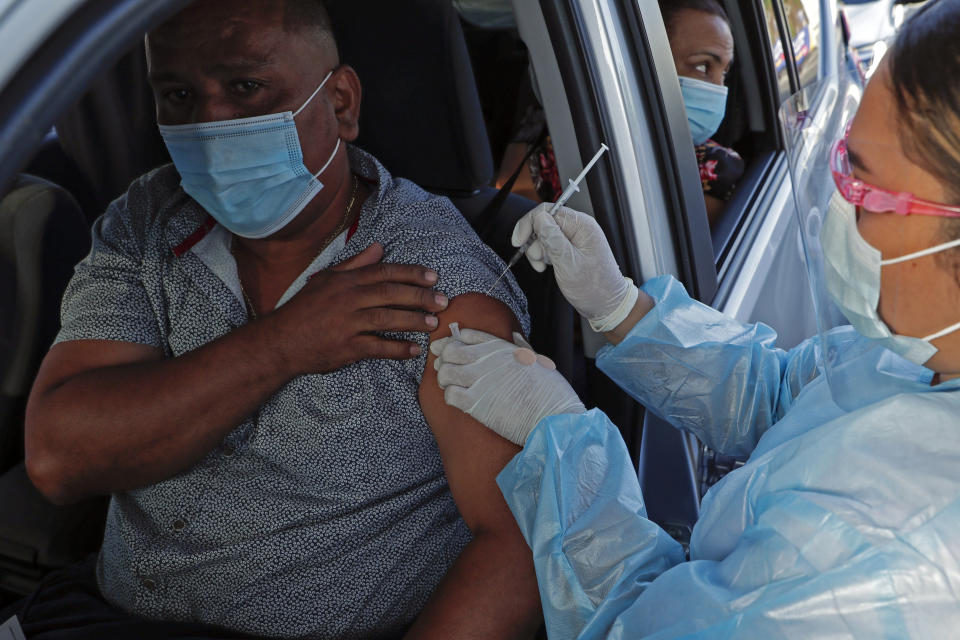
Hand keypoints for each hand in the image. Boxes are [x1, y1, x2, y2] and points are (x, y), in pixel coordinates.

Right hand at [269, 243, 447, 373]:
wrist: (281, 341)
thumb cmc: (305, 308)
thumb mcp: (327, 279)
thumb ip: (355, 264)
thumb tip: (379, 247)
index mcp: (346, 281)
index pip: (384, 272)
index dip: (411, 273)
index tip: (433, 277)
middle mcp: (348, 300)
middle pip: (390, 294)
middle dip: (419, 296)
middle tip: (443, 300)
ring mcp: (347, 324)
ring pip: (387, 319)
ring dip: (413, 321)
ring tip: (434, 323)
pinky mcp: (346, 348)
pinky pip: (378, 348)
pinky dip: (398, 349)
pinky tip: (415, 350)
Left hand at [431, 327, 584, 444]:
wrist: (553, 417)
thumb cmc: (551, 391)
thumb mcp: (537, 360)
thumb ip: (521, 347)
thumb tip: (514, 334)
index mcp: (502, 347)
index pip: (467, 335)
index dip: (454, 341)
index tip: (451, 350)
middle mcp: (488, 359)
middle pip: (450, 351)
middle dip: (445, 359)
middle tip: (448, 371)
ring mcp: (480, 380)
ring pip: (445, 371)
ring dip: (445, 379)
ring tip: (452, 386)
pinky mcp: (476, 404)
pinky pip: (449, 394)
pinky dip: (450, 397)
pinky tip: (460, 400)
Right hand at [512, 204, 637, 331]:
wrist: (606, 305)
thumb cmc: (594, 287)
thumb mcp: (568, 263)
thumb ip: (552, 239)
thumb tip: (539, 218)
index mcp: (581, 225)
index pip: (548, 211)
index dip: (529, 224)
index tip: (518, 241)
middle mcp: (578, 228)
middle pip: (544, 222)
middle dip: (534, 241)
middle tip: (536, 260)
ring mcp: (574, 238)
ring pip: (544, 235)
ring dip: (537, 251)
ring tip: (542, 267)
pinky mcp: (570, 249)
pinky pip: (549, 245)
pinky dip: (543, 256)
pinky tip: (545, 267)